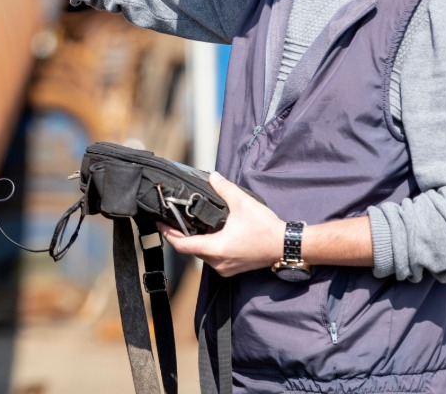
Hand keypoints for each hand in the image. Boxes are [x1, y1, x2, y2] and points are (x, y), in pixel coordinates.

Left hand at [159, 172, 284, 276]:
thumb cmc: (265, 228)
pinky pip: (211, 259)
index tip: (159, 222)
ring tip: (186, 224)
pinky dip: (205, 246)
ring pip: (200, 255)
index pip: (182, 245)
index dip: (168, 234)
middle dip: (178, 235)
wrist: (286, 246)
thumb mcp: (243, 203)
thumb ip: (224, 189)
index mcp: (216, 249)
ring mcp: (225, 268)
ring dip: (192, 241)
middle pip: (189, 250)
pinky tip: (206, 233)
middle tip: (171, 219)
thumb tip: (212, 176)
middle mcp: (218, 262)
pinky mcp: (232, 268)